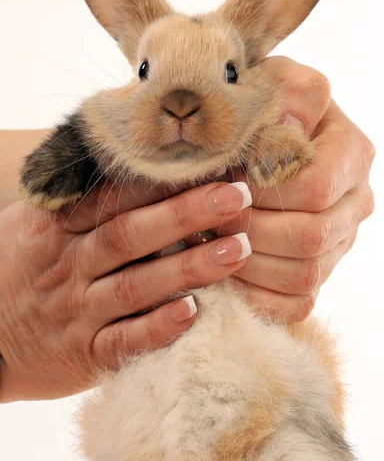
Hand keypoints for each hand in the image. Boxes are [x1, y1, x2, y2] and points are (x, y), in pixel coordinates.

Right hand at [0, 181, 250, 401]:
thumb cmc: (16, 268)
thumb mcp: (32, 221)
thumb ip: (76, 194)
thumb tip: (121, 153)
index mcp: (58, 227)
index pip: (113, 197)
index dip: (160, 179)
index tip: (206, 163)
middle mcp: (71, 265)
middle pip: (131, 235)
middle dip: (186, 214)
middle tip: (236, 196)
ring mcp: (78, 311)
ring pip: (137, 287)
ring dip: (188, 268)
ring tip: (237, 250)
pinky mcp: (85, 354)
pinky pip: (124, 342)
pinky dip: (158, 328)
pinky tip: (194, 312)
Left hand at [217, 56, 374, 322]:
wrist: (250, 137)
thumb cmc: (258, 107)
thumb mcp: (271, 81)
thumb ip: (289, 95)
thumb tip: (288, 131)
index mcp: (350, 152)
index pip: (315, 188)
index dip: (264, 192)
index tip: (224, 183)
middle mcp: (354, 201)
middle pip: (312, 237)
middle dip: (251, 230)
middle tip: (207, 219)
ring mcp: (339, 241)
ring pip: (305, 275)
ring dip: (247, 263)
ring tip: (209, 242)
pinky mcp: (318, 270)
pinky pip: (295, 302)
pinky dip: (255, 294)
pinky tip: (223, 270)